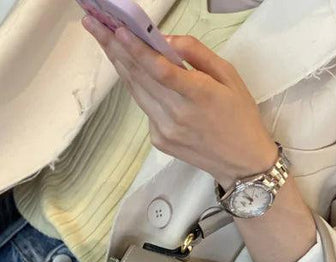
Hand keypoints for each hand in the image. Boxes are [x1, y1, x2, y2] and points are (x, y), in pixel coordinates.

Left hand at [81, 15, 277, 189]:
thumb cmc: (240, 115)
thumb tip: (165, 41)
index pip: (159, 69)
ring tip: (104, 40)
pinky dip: (138, 87)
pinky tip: (133, 70)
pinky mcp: (158, 141)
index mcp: (199, 95)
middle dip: (114, 48)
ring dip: (119, 64)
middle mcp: (177, 115)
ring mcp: (164, 131)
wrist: (241, 162)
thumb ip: (197, 54)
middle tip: (94, 24)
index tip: (116, 29)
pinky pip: (145, 108)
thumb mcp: (229, 76)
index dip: (135, 49)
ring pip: (136, 92)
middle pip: (139, 77)